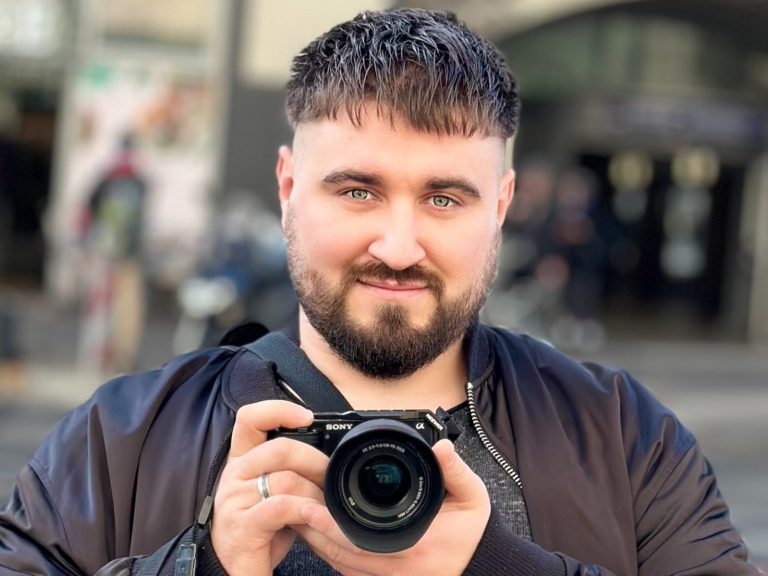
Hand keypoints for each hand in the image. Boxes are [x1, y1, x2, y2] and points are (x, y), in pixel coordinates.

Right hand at [211, 400, 328, 575]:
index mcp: (241, 461)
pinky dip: (305, 510)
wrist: (237, 571)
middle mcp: (233, 475)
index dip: (279, 409)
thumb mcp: (273, 492)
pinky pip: (281, 507)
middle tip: (330, 477)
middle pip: (280, 448)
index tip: (308, 417)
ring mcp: (234, 501)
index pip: (250, 418)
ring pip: (286, 479)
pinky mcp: (242, 526)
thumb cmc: (261, 530)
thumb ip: (290, 470)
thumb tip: (327, 455)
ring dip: (315, 492)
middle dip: (315, 461)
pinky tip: (314, 517)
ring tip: (324, 506)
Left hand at [296, 439, 490, 575]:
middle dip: (313, 530)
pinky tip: (317, 534)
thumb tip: (441, 446)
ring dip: (316, 542)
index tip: (309, 508)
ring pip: (340, 564)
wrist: (480, 564)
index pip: (361, 541)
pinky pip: (347, 571)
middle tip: (292, 506)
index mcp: (413, 547)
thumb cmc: (472, 531)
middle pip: (341, 554)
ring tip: (296, 515)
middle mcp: (396, 570)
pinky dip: (329, 553)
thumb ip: (454, 471)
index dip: (331, 526)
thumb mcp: (471, 497)